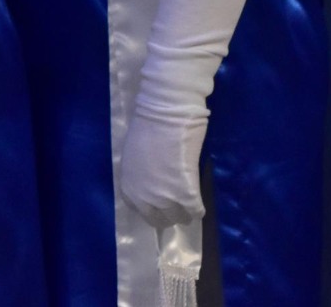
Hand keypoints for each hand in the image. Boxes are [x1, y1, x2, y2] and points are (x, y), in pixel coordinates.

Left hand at [119, 112, 207, 228]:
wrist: (164, 112)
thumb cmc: (149, 125)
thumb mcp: (135, 156)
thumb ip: (142, 174)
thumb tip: (153, 179)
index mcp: (129, 188)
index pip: (142, 211)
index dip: (154, 208)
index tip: (162, 204)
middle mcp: (143, 199)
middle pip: (159, 220)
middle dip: (170, 215)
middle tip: (180, 208)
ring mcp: (164, 198)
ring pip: (178, 217)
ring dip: (185, 214)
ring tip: (191, 208)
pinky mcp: (185, 193)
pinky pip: (195, 210)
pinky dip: (199, 209)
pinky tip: (201, 205)